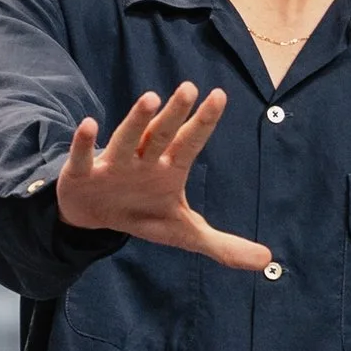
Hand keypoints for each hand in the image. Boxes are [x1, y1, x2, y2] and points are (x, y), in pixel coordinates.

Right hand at [55, 83, 273, 273]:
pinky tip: (89, 124)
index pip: (190, 142)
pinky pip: (83, 157)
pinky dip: (84, 143)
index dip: (204, 121)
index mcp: (169, 168)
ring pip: (126, 138)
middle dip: (175, 113)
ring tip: (151, 98)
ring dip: (137, 120)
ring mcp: (113, 164)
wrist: (93, 217)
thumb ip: (224, 245)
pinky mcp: (82, 175)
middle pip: (161, 133)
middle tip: (189, 88)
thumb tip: (267, 261)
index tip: (219, 95)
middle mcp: (143, 160)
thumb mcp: (184, 233)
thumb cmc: (143, 213)